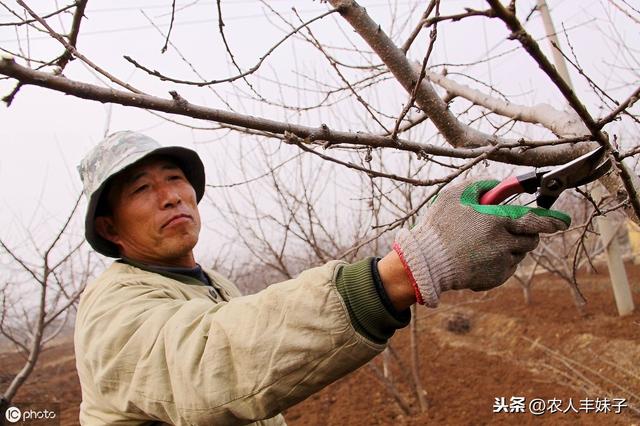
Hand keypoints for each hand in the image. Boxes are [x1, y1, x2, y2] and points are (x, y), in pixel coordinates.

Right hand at [393, 180, 569, 306]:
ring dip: (510, 246)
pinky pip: (507, 267)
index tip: (563, 221)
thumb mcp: (455, 196)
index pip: (535, 220)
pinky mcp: (495, 278)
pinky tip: (479, 257)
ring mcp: (500, 263)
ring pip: (519, 253)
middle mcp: (503, 243)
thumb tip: (499, 185)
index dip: (552, 220)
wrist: (426, 263)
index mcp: (497, 221)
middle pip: (531, 238)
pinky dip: (500, 261)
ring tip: (485, 244)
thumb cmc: (438, 227)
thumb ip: (481, 185)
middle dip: (527, 233)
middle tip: (510, 230)